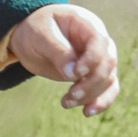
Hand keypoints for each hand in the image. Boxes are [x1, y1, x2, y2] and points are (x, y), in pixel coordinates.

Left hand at [4, 4, 119, 115]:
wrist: (29, 36)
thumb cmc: (34, 29)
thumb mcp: (40, 35)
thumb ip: (58, 51)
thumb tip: (73, 74)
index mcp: (86, 23)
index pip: (100, 42)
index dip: (92, 60)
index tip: (75, 74)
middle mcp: (98, 40)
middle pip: (107, 64)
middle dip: (91, 83)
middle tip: (70, 95)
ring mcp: (98, 58)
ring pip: (108, 79)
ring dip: (91, 95)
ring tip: (66, 103)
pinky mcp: (94, 74)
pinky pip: (106, 89)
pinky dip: (100, 102)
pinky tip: (87, 112)